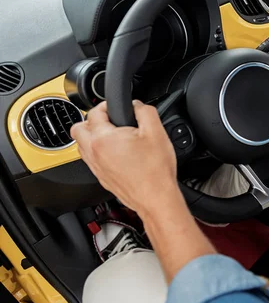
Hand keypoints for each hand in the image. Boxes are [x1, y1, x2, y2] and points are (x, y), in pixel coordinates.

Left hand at [71, 101, 182, 217]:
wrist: (155, 198)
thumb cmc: (155, 170)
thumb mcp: (157, 132)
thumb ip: (145, 111)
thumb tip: (137, 105)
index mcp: (103, 138)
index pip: (94, 112)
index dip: (107, 105)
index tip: (117, 106)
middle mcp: (94, 153)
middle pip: (78, 128)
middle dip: (92, 120)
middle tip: (110, 120)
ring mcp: (95, 167)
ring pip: (81, 145)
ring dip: (91, 136)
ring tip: (112, 135)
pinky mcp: (101, 178)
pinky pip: (90, 159)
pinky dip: (97, 152)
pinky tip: (115, 152)